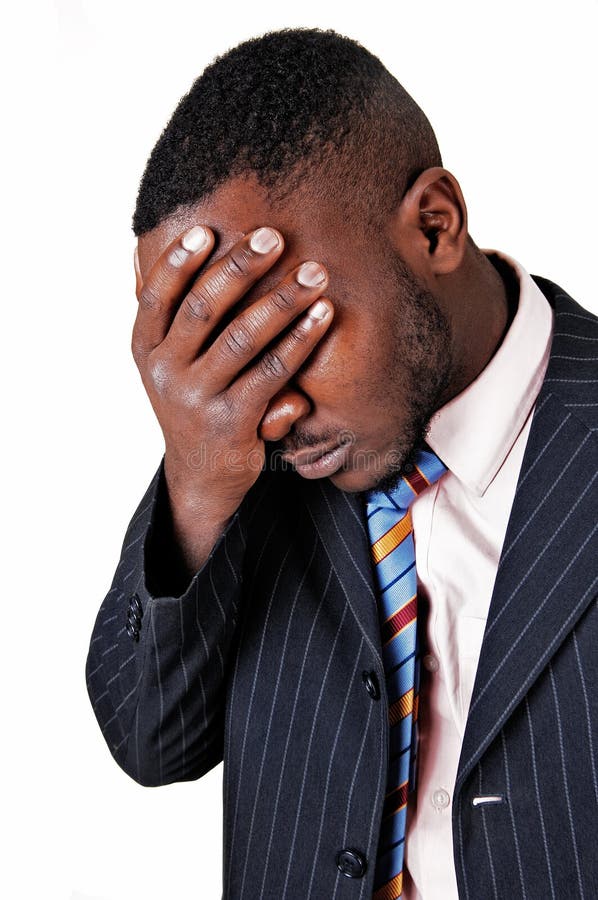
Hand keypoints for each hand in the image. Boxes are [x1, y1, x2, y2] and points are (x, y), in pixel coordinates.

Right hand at [132, 225, 332, 567]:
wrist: (202, 476)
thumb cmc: (195, 402)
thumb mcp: (168, 362)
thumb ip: (170, 318)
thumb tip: (156, 250)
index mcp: (145, 349)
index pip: (156, 297)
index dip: (179, 261)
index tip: (208, 229)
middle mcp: (164, 372)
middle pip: (203, 309)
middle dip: (240, 268)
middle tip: (274, 236)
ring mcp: (196, 398)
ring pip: (242, 338)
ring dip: (282, 300)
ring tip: (314, 272)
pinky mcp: (232, 421)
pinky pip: (272, 371)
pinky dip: (300, 340)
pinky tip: (323, 316)